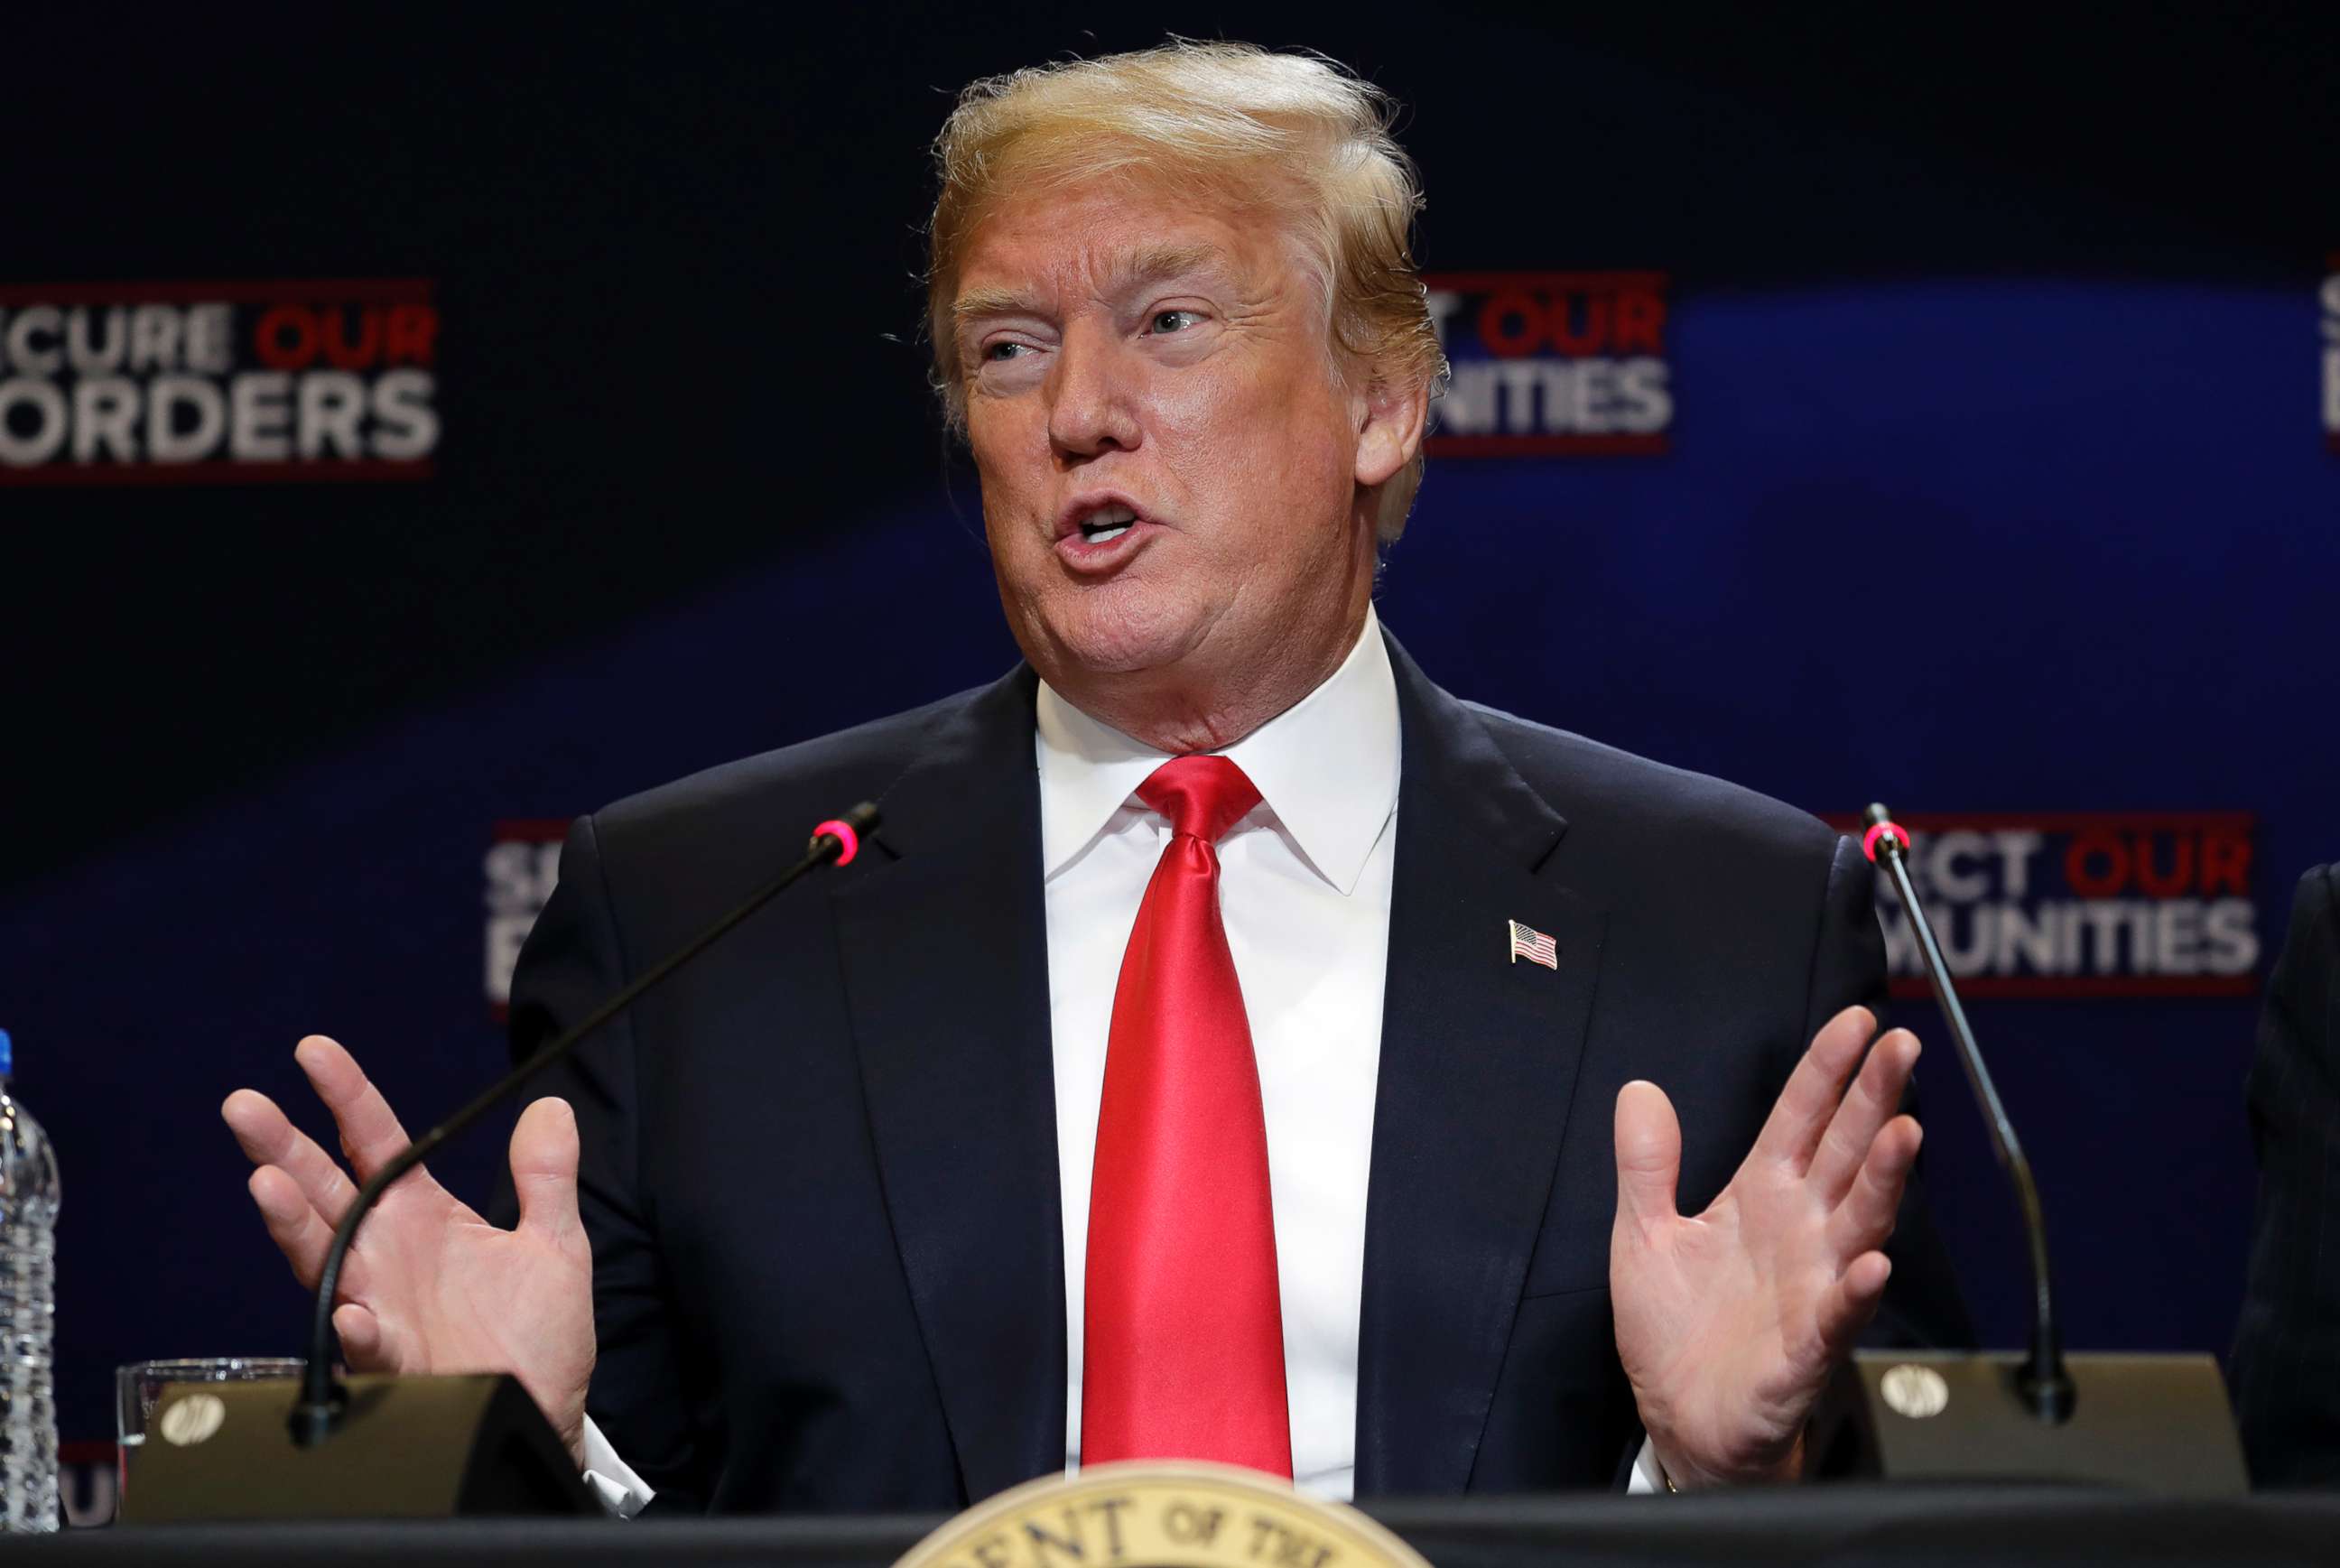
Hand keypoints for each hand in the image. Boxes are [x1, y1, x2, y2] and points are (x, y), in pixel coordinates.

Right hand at [222, 1035, 596, 1465]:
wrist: (547, 1407)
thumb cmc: (540, 1334)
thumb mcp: (555, 1242)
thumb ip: (546, 1177)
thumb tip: (551, 1106)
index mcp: (422, 1215)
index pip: (375, 1141)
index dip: (346, 1095)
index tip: (313, 1051)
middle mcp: (386, 1252)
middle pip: (323, 1189)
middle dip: (281, 1147)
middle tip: (244, 1106)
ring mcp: (380, 1304)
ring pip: (321, 1256)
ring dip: (292, 1222)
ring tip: (266, 1183)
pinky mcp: (394, 1361)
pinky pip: (366, 1342)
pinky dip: (356, 1325)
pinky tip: (351, 1308)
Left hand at [1609, 1005, 1919, 1487]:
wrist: (1681, 1422)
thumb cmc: (1675, 1330)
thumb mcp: (1642, 1233)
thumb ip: (1647, 1163)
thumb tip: (1639, 1089)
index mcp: (1760, 1198)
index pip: (1799, 1119)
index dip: (1826, 1070)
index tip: (1857, 1021)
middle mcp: (1799, 1233)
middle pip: (1844, 1153)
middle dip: (1874, 1100)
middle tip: (1902, 1046)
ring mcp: (1811, 1288)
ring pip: (1857, 1223)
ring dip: (1882, 1180)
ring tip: (1904, 1132)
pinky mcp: (1806, 1349)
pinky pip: (1837, 1316)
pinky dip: (1855, 1291)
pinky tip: (1870, 1264)